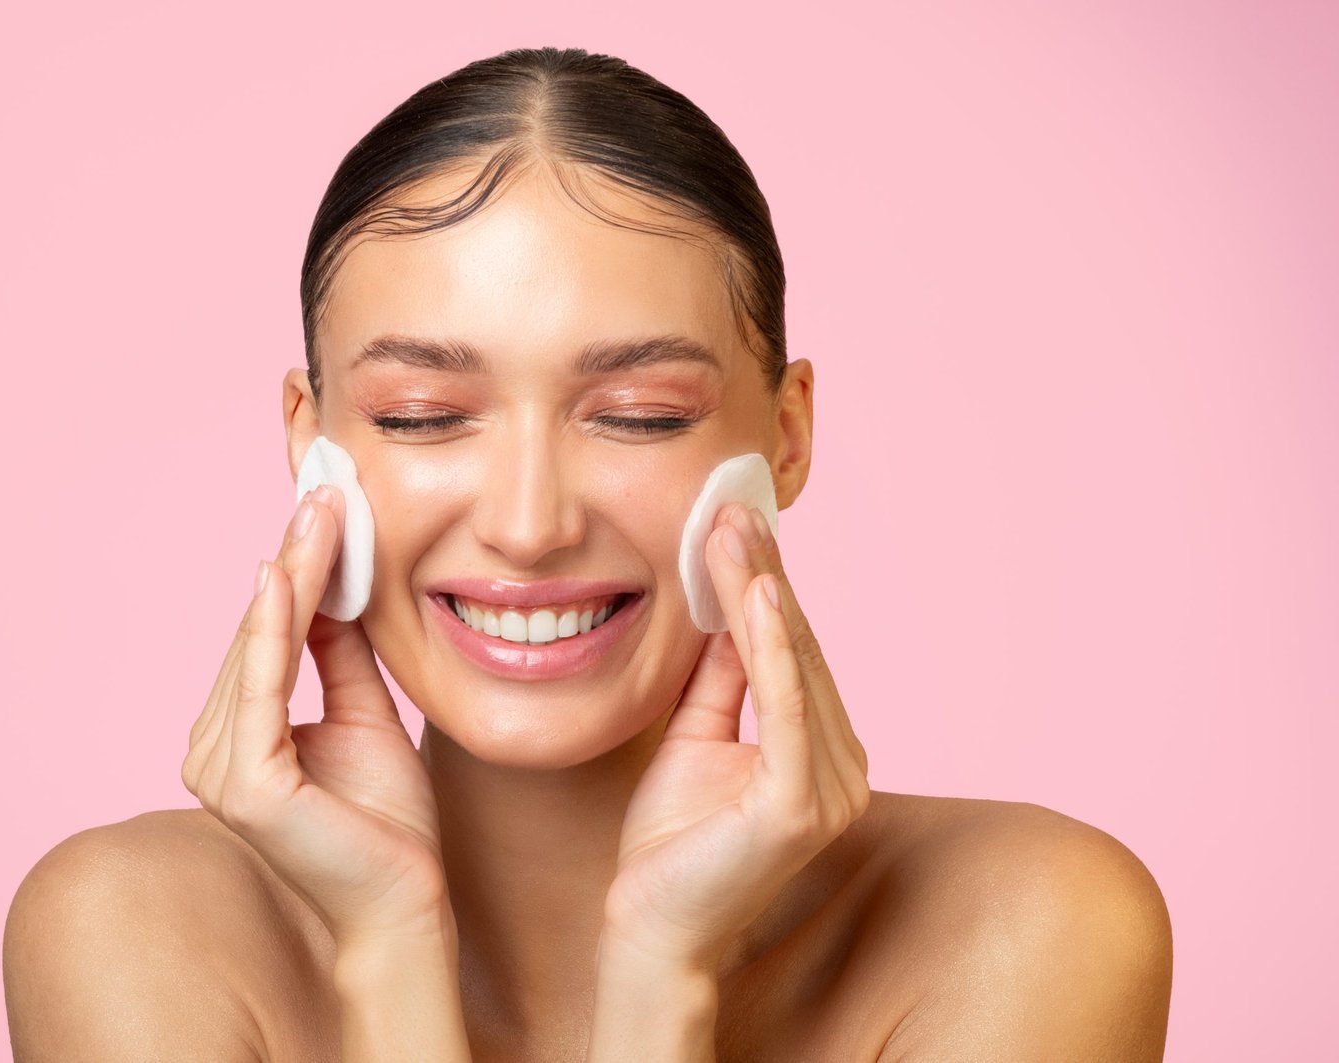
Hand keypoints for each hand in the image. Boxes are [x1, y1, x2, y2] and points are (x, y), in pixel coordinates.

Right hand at [181, 485, 449, 950]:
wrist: (407, 904)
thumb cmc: (388, 823)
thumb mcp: (366, 715)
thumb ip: (340, 656)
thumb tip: (331, 585)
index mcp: (238, 737)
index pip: (269, 636)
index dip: (298, 570)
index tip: (325, 507)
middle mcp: (214, 749)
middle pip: (262, 633)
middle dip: (296, 559)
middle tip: (326, 489)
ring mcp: (219, 768)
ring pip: (261, 648)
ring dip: (292, 576)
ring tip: (320, 512)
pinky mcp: (242, 783)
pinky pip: (262, 687)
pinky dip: (275, 628)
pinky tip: (287, 576)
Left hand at [602, 502, 870, 971]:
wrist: (649, 930)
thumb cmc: (669, 844)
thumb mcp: (695, 737)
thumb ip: (720, 677)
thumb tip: (728, 606)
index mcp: (821, 751)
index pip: (792, 649)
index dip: (763, 582)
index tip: (734, 519)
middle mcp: (842, 765)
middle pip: (797, 648)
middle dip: (761, 572)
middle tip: (732, 503)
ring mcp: (830, 788)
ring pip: (792, 666)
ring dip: (760, 592)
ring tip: (734, 529)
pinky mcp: (801, 805)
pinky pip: (786, 709)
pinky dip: (772, 649)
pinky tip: (759, 596)